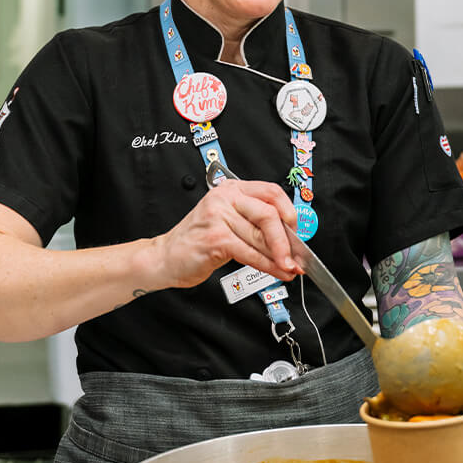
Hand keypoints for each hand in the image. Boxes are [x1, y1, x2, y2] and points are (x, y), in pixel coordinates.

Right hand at [152, 179, 302, 287]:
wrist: (166, 257)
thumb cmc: (198, 241)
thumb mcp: (228, 222)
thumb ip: (254, 224)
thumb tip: (288, 239)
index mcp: (231, 189)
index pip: (271, 192)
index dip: (289, 212)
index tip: (297, 231)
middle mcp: (225, 198)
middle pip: (269, 213)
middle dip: (287, 239)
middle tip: (297, 256)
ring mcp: (218, 217)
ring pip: (261, 237)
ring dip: (280, 258)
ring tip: (290, 269)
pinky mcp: (215, 238)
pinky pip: (250, 253)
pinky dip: (268, 266)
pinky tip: (276, 272)